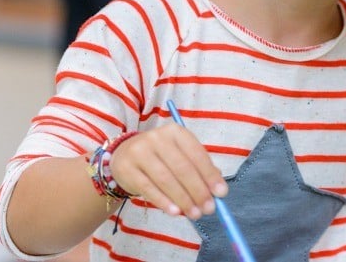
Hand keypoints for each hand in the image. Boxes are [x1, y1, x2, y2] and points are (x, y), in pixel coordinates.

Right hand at [109, 124, 227, 219]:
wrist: (124, 155)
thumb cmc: (160, 157)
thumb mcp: (180, 155)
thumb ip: (199, 169)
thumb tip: (218, 190)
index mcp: (175, 132)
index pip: (197, 154)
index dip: (210, 175)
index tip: (221, 193)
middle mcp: (157, 138)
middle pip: (182, 168)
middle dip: (198, 191)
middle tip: (209, 209)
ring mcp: (140, 152)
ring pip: (166, 179)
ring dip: (183, 199)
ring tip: (195, 214)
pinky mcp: (127, 169)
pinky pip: (148, 188)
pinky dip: (163, 202)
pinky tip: (175, 212)